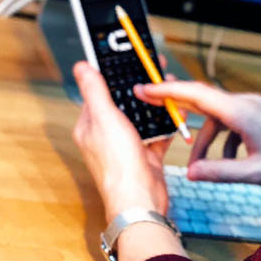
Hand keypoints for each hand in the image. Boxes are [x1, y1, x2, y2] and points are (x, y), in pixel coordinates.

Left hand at [72, 61, 172, 221]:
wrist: (140, 199)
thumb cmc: (118, 163)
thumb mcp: (105, 119)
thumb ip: (95, 91)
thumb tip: (81, 67)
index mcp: (91, 126)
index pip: (100, 93)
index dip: (116, 75)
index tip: (131, 61)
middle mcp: (107, 135)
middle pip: (125, 103)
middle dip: (142, 87)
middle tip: (157, 71)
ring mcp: (127, 146)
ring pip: (143, 117)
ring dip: (157, 103)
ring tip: (171, 89)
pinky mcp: (146, 155)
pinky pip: (158, 133)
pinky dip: (168, 123)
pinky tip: (178, 113)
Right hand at [134, 81, 260, 184]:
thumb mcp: (255, 173)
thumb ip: (220, 172)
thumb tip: (189, 173)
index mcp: (241, 112)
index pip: (196, 94)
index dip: (167, 90)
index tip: (142, 88)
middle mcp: (247, 103)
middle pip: (205, 104)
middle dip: (181, 112)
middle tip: (155, 115)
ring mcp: (258, 105)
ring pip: (222, 117)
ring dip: (209, 139)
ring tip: (204, 167)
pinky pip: (237, 121)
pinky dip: (227, 138)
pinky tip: (233, 162)